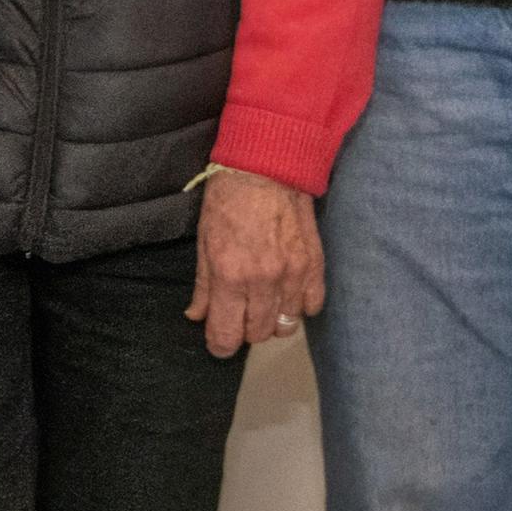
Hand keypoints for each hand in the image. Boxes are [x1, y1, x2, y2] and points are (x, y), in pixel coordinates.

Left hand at [186, 170, 324, 360]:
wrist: (267, 165)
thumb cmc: (229, 199)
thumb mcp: (204, 240)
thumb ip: (203, 285)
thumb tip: (197, 316)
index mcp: (231, 275)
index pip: (227, 335)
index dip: (220, 345)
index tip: (218, 341)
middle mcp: (264, 281)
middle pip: (258, 335)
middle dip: (244, 332)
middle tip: (238, 316)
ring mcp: (293, 274)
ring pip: (286, 325)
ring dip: (272, 321)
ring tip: (263, 305)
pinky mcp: (314, 264)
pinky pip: (311, 306)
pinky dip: (299, 307)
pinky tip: (287, 294)